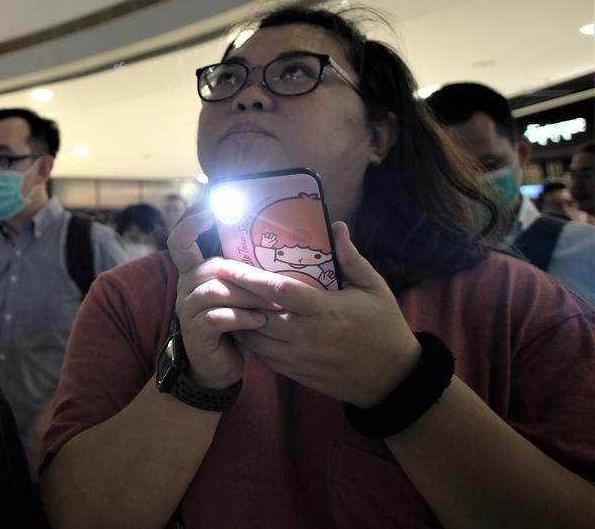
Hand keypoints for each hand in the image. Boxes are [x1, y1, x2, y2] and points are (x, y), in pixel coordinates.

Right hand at [168, 212, 279, 389]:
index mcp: (194, 273)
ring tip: (273, 307)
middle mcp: (186, 288)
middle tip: (276, 287)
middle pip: (211, 268)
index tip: (211, 212)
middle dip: (246, 277)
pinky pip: (217, 318)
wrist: (217, 366)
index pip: (180, 242)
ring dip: (248, 298)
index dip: (190, 226)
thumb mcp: (237, 296)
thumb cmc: (233, 325)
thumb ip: (244, 275)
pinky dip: (242, 318)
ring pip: (216, 292)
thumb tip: (276, 251)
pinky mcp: (195, 331)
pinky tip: (260, 323)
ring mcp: (187, 310)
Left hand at [220, 222, 420, 407]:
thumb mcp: (375, 289)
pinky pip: (263, 358)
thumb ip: (352, 259)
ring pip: (254, 339)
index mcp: (324, 310)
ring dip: (236, 322)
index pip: (278, 292)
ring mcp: (299, 357)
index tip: (226, 264)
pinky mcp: (296, 373)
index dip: (249, 278)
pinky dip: (247, 343)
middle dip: (233, 299)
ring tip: (219, 304)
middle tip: (212, 282)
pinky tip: (237, 328)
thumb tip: (336, 226)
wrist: (392, 379)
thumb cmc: (384, 327)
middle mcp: (306, 334)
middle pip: (257, 315)